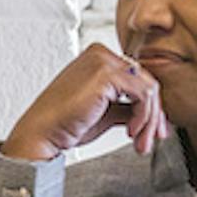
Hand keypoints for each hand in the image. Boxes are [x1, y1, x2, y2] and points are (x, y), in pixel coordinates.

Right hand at [0, 43, 167, 161]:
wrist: (43, 133)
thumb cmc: (64, 124)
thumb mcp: (104, 113)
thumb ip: (125, 107)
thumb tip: (147, 114)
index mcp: (98, 58)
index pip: (137, 78)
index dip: (150, 107)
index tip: (151, 130)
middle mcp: (101, 54)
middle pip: (146, 82)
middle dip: (153, 115)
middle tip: (151, 139)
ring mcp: (104, 61)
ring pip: (149, 88)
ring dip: (150, 120)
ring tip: (140, 141)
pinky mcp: (107, 74)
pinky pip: (143, 94)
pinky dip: (144, 116)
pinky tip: (130, 131)